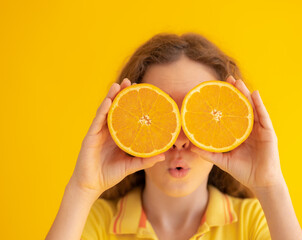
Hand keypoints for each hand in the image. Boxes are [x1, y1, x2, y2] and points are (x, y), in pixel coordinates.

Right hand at [69, 78, 164, 196]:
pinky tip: (108, 102)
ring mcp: (97, 133)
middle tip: (130, 82)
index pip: (125, 115)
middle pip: (115, 109)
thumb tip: (163, 155)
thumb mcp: (131, 166)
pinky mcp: (90, 137)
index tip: (142, 92)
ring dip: (111, 97)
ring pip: (104, 111)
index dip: (131, 104)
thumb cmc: (110, 174)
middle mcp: (107, 131)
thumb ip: (145, 160)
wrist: (92, 186)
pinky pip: (97, 121)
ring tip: (118, 85)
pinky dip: (102, 111)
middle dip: (121, 94)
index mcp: (116, 135)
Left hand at [190, 75, 283, 192]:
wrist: (260, 182)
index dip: (225, 100)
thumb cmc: (242, 171)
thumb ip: (208, 153)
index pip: (231, 112)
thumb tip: (190, 147)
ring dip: (246, 93)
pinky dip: (259, 104)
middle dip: (235, 91)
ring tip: (238, 82)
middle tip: (228, 79)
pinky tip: (254, 94)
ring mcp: (260, 128)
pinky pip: (263, 116)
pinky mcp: (268, 132)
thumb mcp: (222, 160)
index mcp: (239, 132)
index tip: (216, 89)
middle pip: (242, 105)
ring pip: (252, 107)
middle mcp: (249, 127)